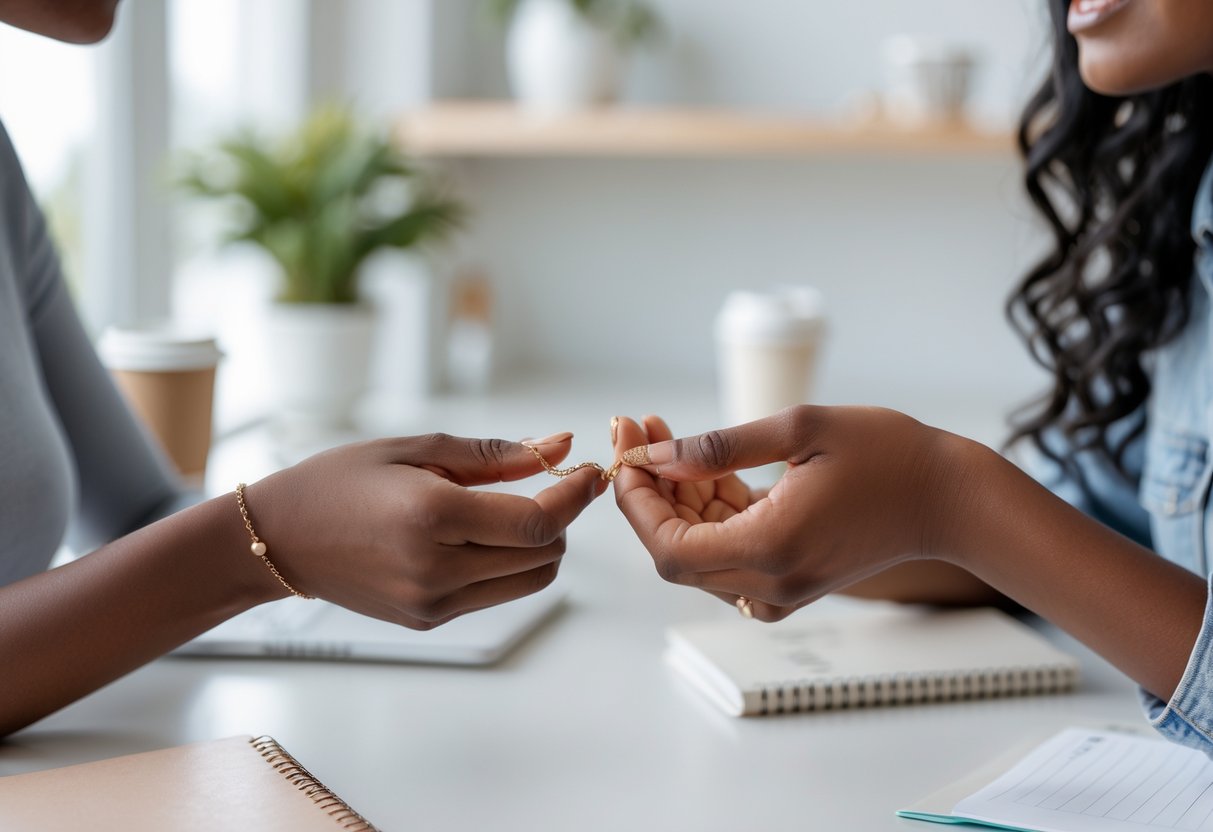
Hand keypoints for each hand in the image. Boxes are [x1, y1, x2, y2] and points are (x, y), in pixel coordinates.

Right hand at [244, 432, 606, 628]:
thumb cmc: (340, 480)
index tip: (590, 473)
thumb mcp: (416, 448)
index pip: (538, 523)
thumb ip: (495, 453)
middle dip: (562, 520)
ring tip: (518, 512)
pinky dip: (508, 565)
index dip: (576, 498)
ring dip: (541, 547)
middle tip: (553, 487)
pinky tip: (482, 536)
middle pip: (543, 556)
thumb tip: (560, 445)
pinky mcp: (428, 620)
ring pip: (529, 582)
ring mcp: (431, 602)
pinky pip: (495, 594)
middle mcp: (435, 568)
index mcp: (431, 516)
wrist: (279, 538)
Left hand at [612, 407, 972, 620]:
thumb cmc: (889, 455)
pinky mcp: (789, 582)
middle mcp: (769, 583)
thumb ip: (719, 448)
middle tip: (639, 430)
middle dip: (648, 491)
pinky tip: (706, 466)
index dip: (635, 502)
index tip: (627, 449)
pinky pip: (729, 553)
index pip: (667, 547)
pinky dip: (709, 512)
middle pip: (675, 553)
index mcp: (770, 550)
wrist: (951, 500)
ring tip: (666, 434)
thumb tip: (656, 457)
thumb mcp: (800, 429)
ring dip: (676, 497)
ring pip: (698, 552)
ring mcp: (780, 590)